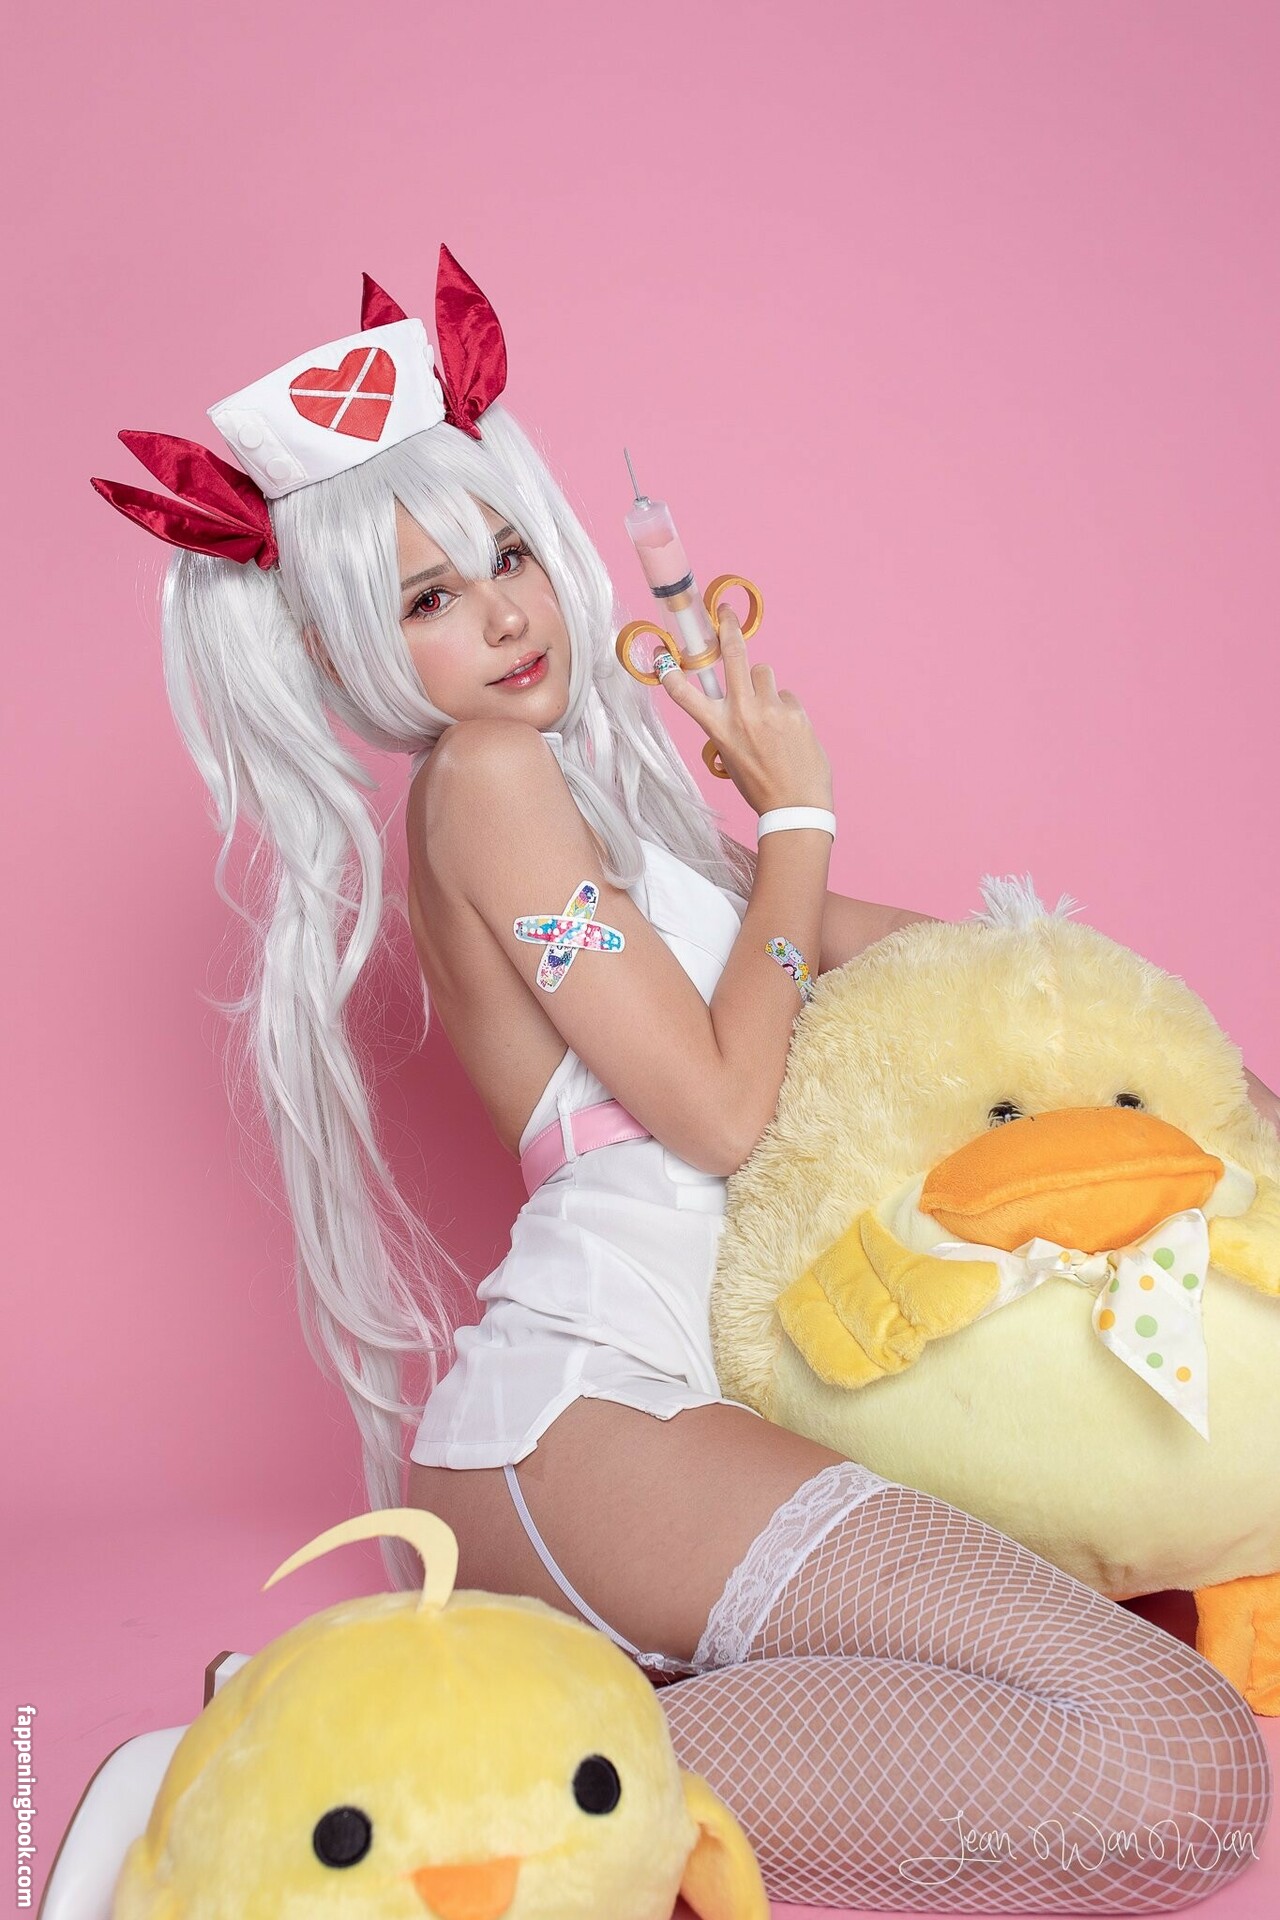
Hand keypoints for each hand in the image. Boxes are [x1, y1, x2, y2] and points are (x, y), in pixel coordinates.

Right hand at [655, 604, 832, 815]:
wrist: (796, 806)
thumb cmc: (761, 786)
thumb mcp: (730, 758)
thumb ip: (729, 726)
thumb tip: (737, 704)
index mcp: (718, 729)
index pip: (685, 694)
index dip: (670, 673)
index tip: (663, 657)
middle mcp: (742, 713)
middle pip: (734, 655)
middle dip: (728, 628)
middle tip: (725, 612)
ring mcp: (771, 708)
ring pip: (763, 673)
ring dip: (763, 685)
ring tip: (768, 713)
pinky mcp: (795, 711)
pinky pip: (786, 696)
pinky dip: (785, 708)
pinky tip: (789, 732)